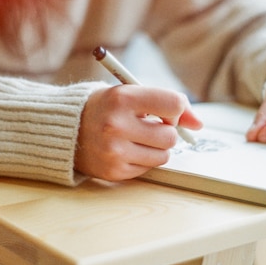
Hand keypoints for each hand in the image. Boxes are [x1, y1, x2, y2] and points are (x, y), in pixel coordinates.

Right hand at [75, 85, 201, 180]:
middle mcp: (117, 125)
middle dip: (166, 132)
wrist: (66, 129)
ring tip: (137, 138)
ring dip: (157, 148)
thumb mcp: (130, 94)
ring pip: (163, 155)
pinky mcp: (114, 171)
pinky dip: (143, 159)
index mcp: (122, 98)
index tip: (167, 112)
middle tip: (149, 126)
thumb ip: (166, 103)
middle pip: (170, 136)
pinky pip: (148, 168)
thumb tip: (199, 124)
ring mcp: (114, 151)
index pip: (173, 104)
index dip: (176, 110)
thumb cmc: (105, 107)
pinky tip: (126, 149)